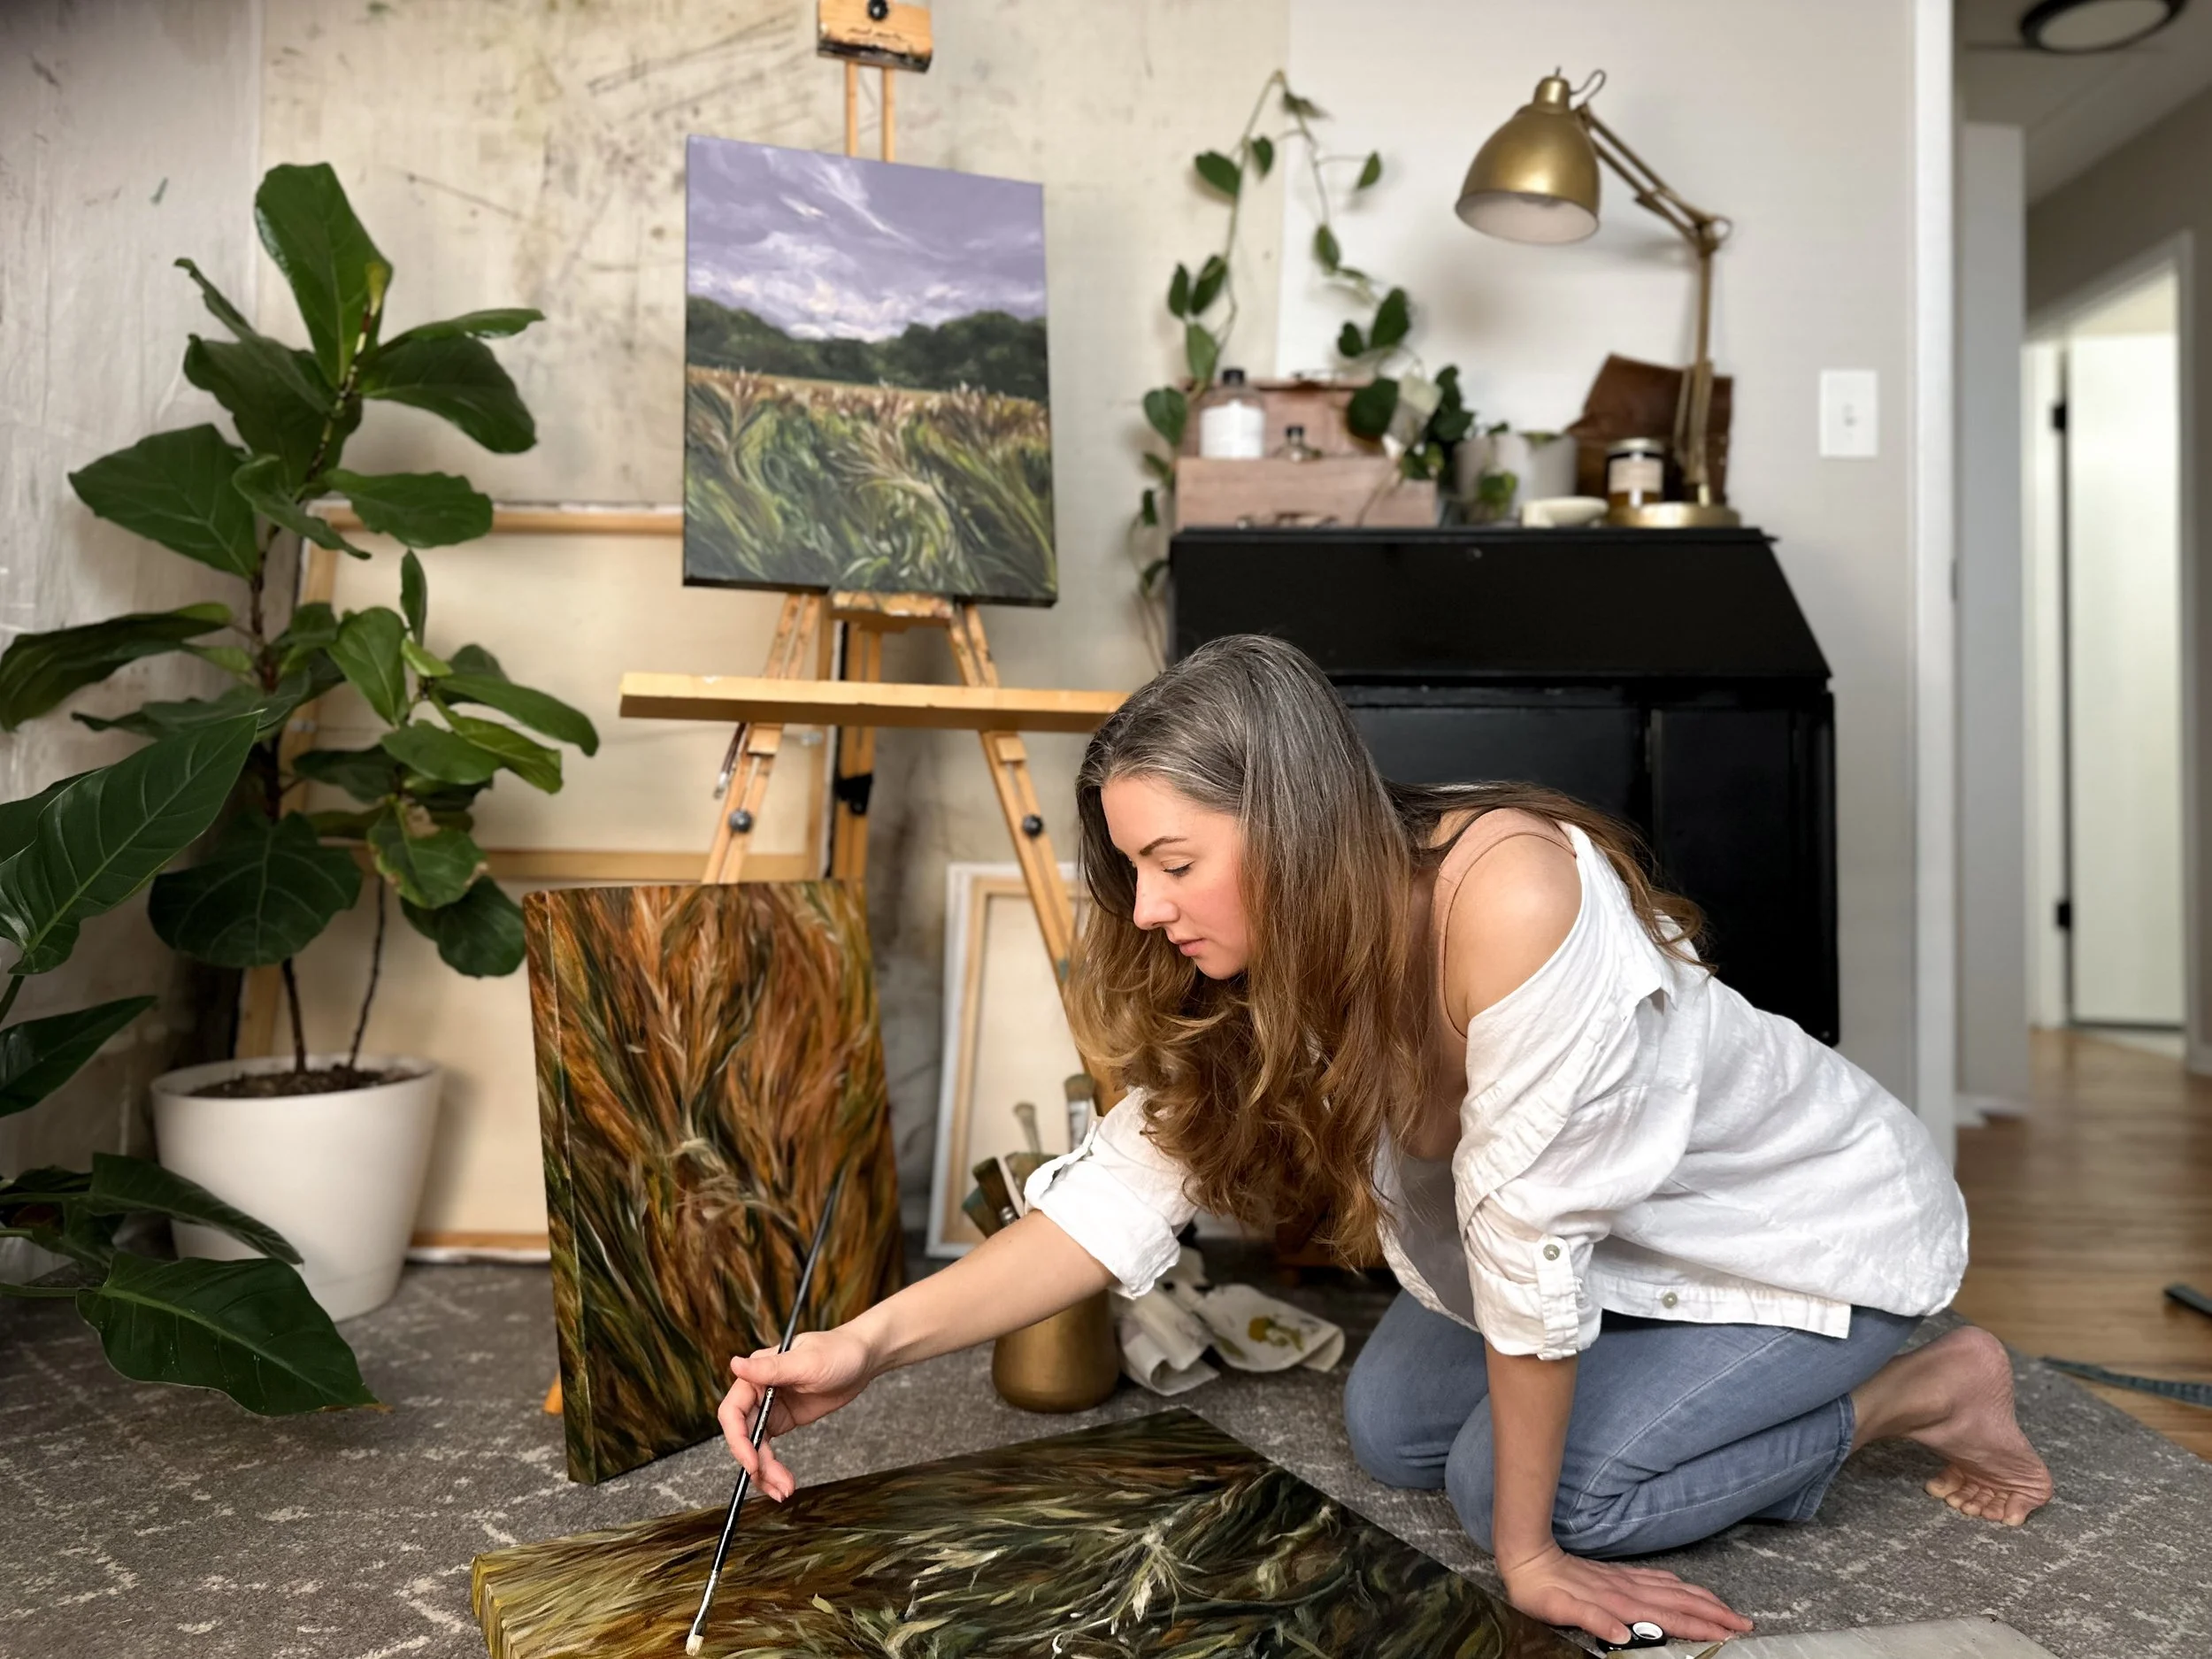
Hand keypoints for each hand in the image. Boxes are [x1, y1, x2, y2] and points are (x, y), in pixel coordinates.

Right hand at [716, 1326, 875, 1500]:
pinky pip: (769, 1449)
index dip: (737, 1440)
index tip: (752, 1463)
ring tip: (784, 1490)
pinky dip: (774, 1468)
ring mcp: (770, 1407)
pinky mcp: (784, 1420)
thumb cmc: (838, 1351)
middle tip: (774, 1483)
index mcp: (757, 1373)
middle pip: (743, 1435)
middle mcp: (758, 1391)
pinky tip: (784, 1482)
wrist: (863, 1359)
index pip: (733, 1411)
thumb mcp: (807, 1363)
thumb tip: (735, 1364)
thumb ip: (771, 1369)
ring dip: (765, 1472)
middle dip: (755, 1463)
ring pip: (755, 1447)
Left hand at [1498, 1543, 1752, 1645]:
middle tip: (1742, 1623)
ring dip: (1702, 1599)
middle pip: (1681, 1601)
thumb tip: (1622, 1634)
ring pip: (1673, 1589)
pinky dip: (1677, 1584)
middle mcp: (1628, 1589)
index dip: (1701, 1626)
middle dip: (1714, 1613)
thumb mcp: (1561, 1610)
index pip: (1670, 1617)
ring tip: (1726, 1608)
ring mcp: (1624, 1580)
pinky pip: (1656, 1578)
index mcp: (1620, 1602)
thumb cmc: (1542, 1590)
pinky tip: (1684, 1585)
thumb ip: (1593, 1620)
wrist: (1528, 1557)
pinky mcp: (1616, 1574)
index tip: (1729, 1633)